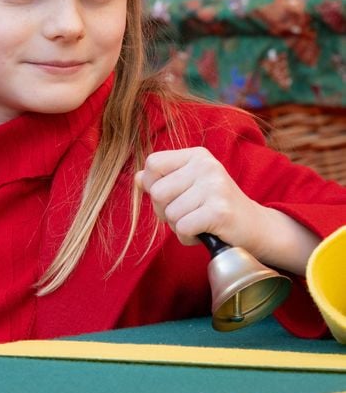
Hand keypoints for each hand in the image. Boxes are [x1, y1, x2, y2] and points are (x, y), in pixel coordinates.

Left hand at [134, 147, 259, 249]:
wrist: (255, 227)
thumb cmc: (215, 207)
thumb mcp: (190, 186)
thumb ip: (163, 180)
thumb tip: (137, 178)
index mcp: (197, 155)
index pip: (153, 163)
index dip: (152, 185)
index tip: (169, 197)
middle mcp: (206, 166)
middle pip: (157, 191)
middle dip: (164, 211)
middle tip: (186, 215)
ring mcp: (214, 187)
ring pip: (169, 213)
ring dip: (178, 227)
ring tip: (198, 223)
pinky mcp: (219, 211)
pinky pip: (182, 227)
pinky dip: (188, 237)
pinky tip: (203, 233)